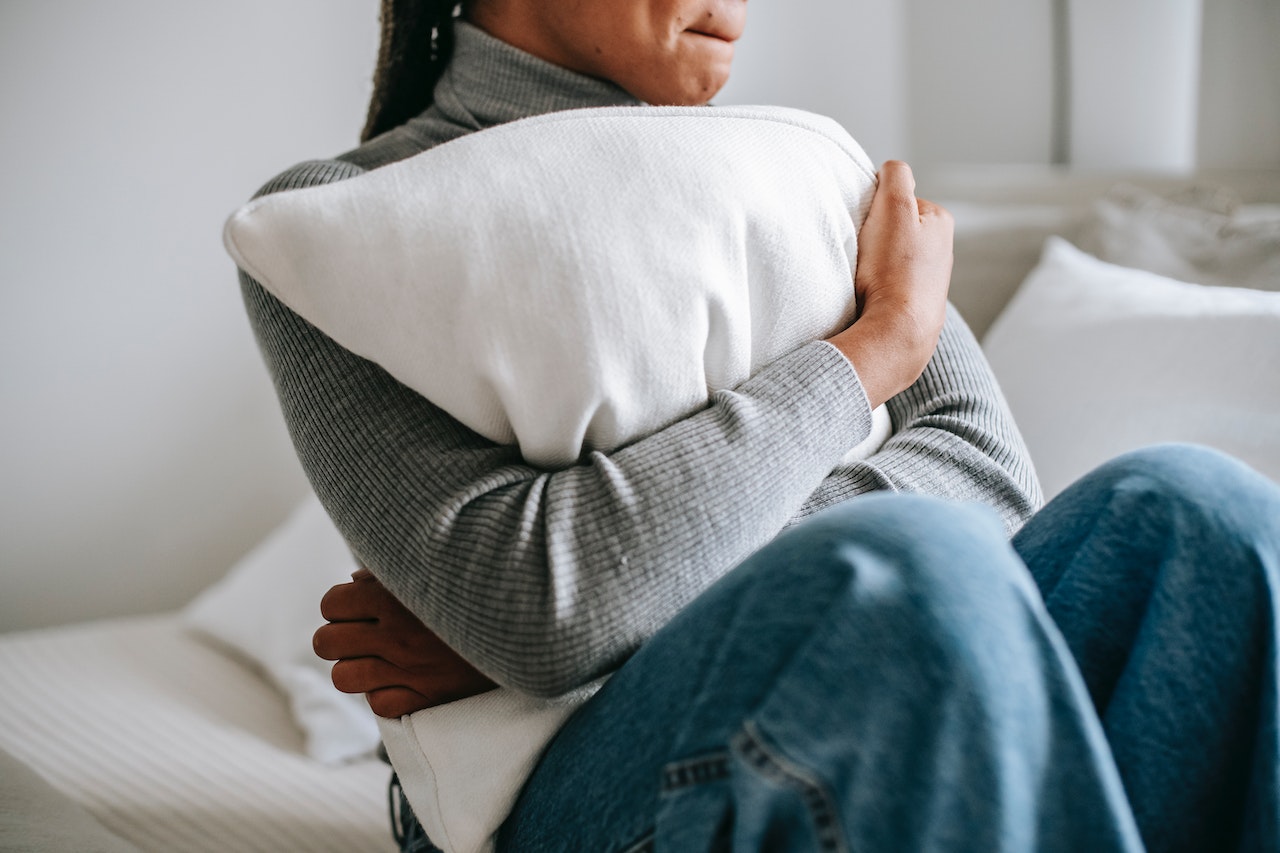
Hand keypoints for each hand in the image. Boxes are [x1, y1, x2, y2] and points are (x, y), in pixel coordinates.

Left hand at [313, 568, 497, 717]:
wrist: (531, 631)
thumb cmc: (478, 593)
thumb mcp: (437, 570)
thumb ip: (392, 574)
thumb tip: (352, 582)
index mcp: (397, 596)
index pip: (332, 603)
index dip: (339, 606)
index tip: (356, 608)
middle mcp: (399, 635)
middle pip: (325, 643)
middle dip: (338, 638)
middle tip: (361, 636)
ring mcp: (411, 671)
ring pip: (344, 677)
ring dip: (356, 668)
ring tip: (378, 660)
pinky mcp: (426, 701)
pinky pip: (378, 704)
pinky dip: (386, 693)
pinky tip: (404, 679)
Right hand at [826, 160, 952, 407]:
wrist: (897, 332)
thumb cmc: (894, 271)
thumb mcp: (894, 207)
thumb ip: (895, 176)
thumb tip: (891, 169)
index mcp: (940, 221)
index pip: (896, 199)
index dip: (875, 210)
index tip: (869, 230)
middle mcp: (943, 249)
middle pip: (893, 229)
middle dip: (874, 238)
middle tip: (866, 254)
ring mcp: (931, 279)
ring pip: (889, 258)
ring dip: (874, 264)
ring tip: (868, 277)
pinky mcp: (916, 305)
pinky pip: (889, 285)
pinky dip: (877, 287)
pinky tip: (873, 296)